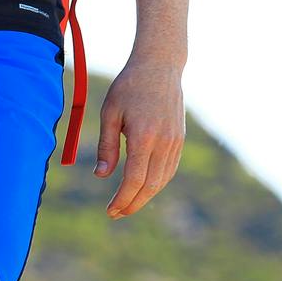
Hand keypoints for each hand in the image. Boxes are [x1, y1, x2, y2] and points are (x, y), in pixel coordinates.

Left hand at [94, 57, 185, 218]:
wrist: (160, 66)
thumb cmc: (129, 87)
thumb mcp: (109, 114)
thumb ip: (107, 147)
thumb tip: (102, 176)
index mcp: (144, 136)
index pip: (134, 179)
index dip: (122, 199)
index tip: (110, 211)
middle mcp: (164, 142)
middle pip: (150, 185)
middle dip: (132, 204)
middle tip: (115, 214)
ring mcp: (175, 141)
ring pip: (162, 180)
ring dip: (145, 197)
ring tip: (126, 205)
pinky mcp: (180, 139)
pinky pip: (169, 169)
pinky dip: (156, 183)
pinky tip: (142, 188)